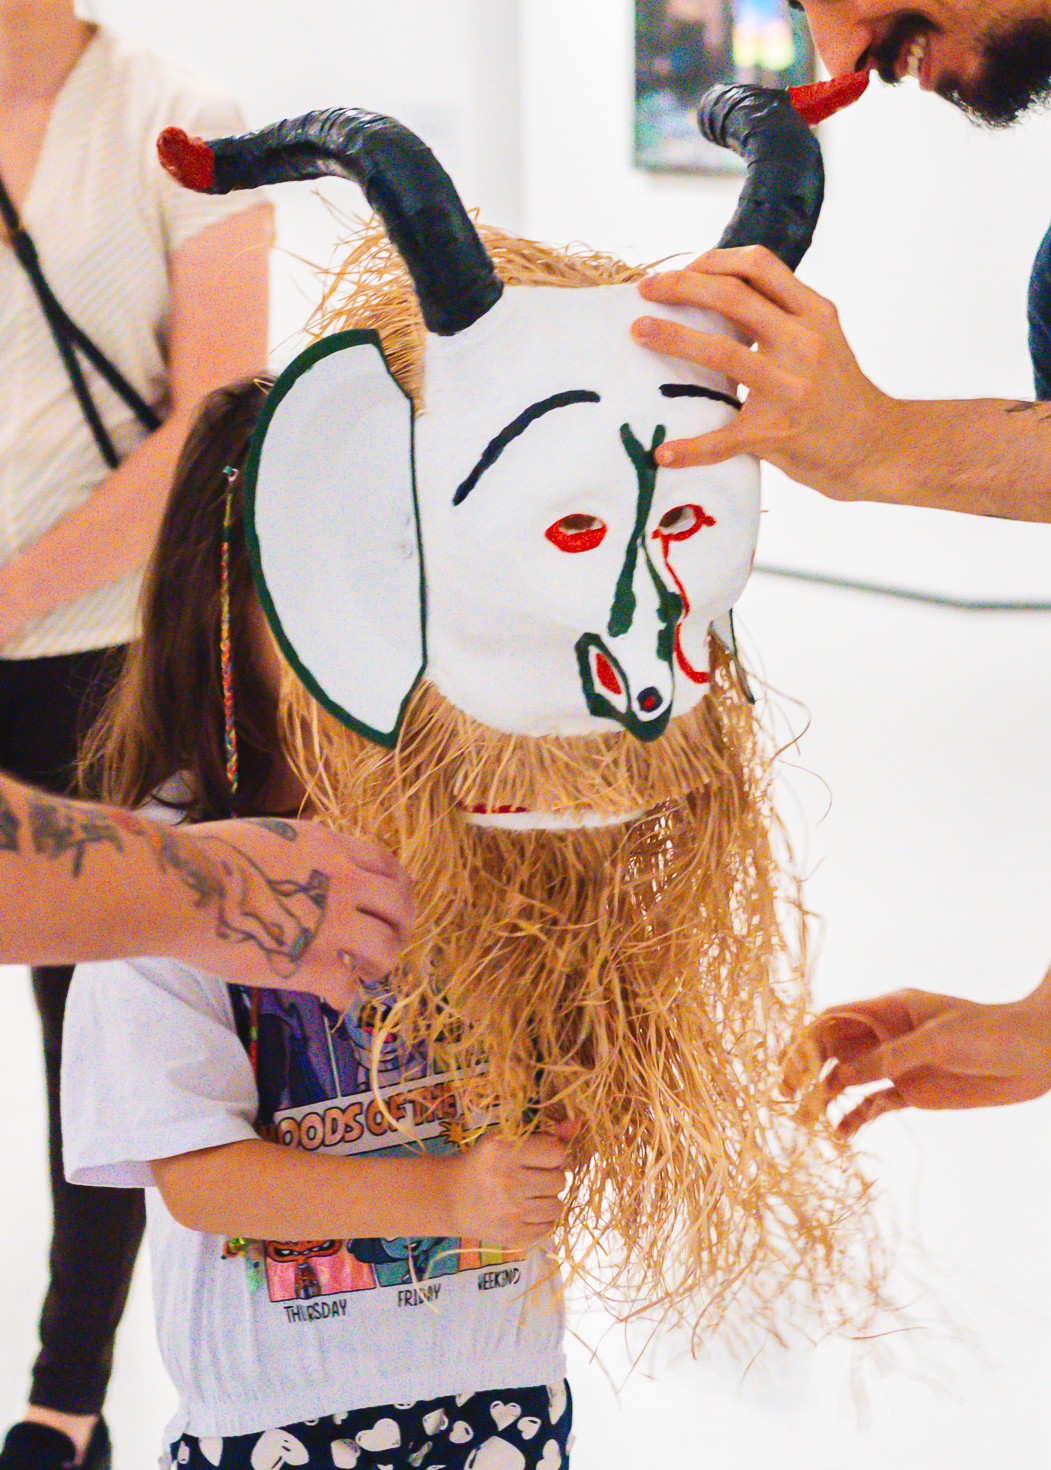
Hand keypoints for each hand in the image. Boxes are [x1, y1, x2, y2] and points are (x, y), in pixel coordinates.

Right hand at [179, 817, 414, 1006]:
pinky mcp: (311, 964)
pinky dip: (343, 996)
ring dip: (380, 964)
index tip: (387, 901)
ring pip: (387, 947)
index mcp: (328, 847)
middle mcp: (341, 881)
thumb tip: (299, 867)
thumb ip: (297, 853)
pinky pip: (348, 988)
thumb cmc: (205, 856)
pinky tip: (330, 996)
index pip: (385, 863)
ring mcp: (331, 924)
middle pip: (400, 904)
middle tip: (387, 940)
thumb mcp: (269, 835)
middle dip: (401, 925)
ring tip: (364, 972)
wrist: (185, 886)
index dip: (394, 886)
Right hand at [443, 1122, 576, 1249]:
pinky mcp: (513, 1236)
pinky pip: (548, 1228)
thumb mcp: (506, 1140)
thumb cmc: (483, 1163)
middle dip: (549, 1177)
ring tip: (528, 1194)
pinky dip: (541, 1219)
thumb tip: (577, 1125)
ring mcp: (510, 1213)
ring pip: (558, 1206)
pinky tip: (524, 1211)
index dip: (551, 1154)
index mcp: (504, 1151)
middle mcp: (507, 1182)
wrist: (451, 1198)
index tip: (538, 1157)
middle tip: (531, 1176)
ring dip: (547, 1199)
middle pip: (559, 1180)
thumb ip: (544, 1133)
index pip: (556, 1153)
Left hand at [632, 246, 901, 500]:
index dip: (714, 260)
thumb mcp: (823, 339)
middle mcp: (804, 342)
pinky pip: (723, 440)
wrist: (877, 447)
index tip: (683, 269)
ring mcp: (791, 387)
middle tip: (647, 290)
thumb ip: (782, 318)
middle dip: (681, 287)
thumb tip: (720, 301)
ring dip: (672, 339)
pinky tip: (664, 452)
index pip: (759, 265)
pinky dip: (690, 448)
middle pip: (732, 297)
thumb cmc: (841, 395)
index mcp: (814, 313)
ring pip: (721, 351)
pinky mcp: (777, 433)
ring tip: (640, 332)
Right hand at [800, 972, 1050, 1135]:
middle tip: (783, 1095)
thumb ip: (888, 1058)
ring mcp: (898, 1063)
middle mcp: (886, 1034)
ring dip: (826, 1095)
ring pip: (848, 1078)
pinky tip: (840, 1134)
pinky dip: (855, 1117)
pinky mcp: (912, 1090)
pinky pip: (874, 1103)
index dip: (805, 1038)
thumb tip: (839, 1077)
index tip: (786, 1063)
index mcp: (889, 1009)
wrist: (1035, 1055)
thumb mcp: (936, 1041)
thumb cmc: (988, 1034)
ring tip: (806, 1119)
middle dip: (806, 1069)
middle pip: (833, 1049)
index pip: (834, 1019)